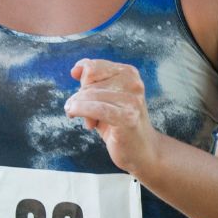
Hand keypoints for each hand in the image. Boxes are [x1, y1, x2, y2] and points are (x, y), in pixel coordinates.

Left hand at [66, 59, 159, 176]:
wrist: (142, 150)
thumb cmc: (119, 123)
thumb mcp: (105, 97)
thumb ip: (91, 80)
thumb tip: (75, 70)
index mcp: (129, 73)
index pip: (92, 67)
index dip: (82, 83)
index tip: (83, 96)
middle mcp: (133, 83)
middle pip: (88, 82)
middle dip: (81, 99)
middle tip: (89, 116)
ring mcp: (132, 100)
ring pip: (89, 95)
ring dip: (78, 108)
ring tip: (90, 122)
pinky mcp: (127, 117)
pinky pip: (95, 109)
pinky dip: (81, 112)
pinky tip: (82, 120)